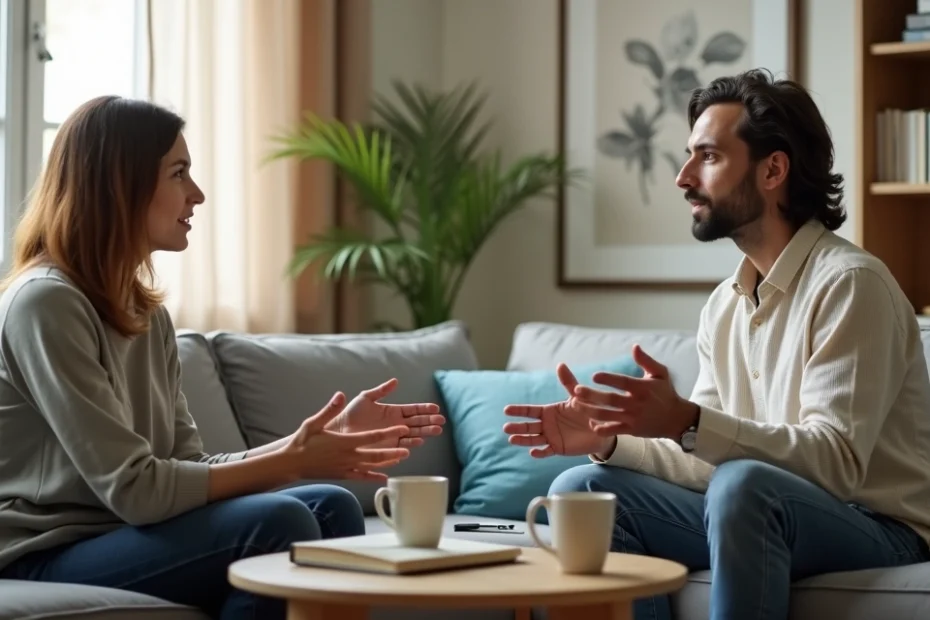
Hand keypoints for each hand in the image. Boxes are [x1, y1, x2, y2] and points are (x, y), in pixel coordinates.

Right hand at [281, 392, 411, 480]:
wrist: (291, 464)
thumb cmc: (302, 442)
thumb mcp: (313, 423)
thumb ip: (329, 409)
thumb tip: (340, 395)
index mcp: (344, 442)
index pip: (372, 437)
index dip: (389, 433)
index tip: (402, 429)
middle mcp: (348, 456)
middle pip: (376, 454)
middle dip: (394, 451)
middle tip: (409, 448)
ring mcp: (346, 467)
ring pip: (372, 466)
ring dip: (387, 462)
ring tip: (401, 459)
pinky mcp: (342, 475)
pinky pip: (361, 476)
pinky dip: (373, 477)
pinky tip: (384, 478)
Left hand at [325, 378, 444, 449]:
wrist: (340, 430)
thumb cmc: (351, 413)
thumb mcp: (366, 398)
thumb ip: (381, 391)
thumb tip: (396, 381)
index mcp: (394, 411)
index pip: (413, 410)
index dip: (425, 409)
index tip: (436, 408)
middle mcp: (396, 424)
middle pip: (417, 423)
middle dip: (430, 421)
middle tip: (441, 421)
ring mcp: (393, 436)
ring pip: (413, 434)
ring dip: (425, 432)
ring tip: (436, 430)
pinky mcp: (387, 448)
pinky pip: (402, 445)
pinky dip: (411, 443)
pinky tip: (419, 441)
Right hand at [502, 363, 617, 457]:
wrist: (601, 429)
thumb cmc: (589, 410)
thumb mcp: (578, 396)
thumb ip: (569, 382)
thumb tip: (560, 364)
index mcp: (548, 411)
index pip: (530, 411)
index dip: (518, 411)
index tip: (506, 410)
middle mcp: (546, 424)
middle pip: (528, 426)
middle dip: (517, 427)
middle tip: (506, 428)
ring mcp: (551, 437)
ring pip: (533, 439)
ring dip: (523, 440)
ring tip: (511, 440)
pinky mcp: (558, 448)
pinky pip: (547, 451)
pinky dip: (540, 453)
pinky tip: (533, 453)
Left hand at [572, 345, 697, 439]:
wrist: (677, 419)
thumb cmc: (666, 393)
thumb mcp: (660, 374)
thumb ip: (646, 361)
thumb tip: (634, 346)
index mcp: (642, 388)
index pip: (622, 382)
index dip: (608, 378)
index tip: (594, 376)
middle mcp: (636, 403)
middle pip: (610, 400)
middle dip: (592, 395)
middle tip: (576, 390)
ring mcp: (633, 418)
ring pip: (607, 415)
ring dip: (590, 411)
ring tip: (575, 405)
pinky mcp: (631, 430)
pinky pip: (613, 430)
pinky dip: (601, 428)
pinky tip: (590, 423)